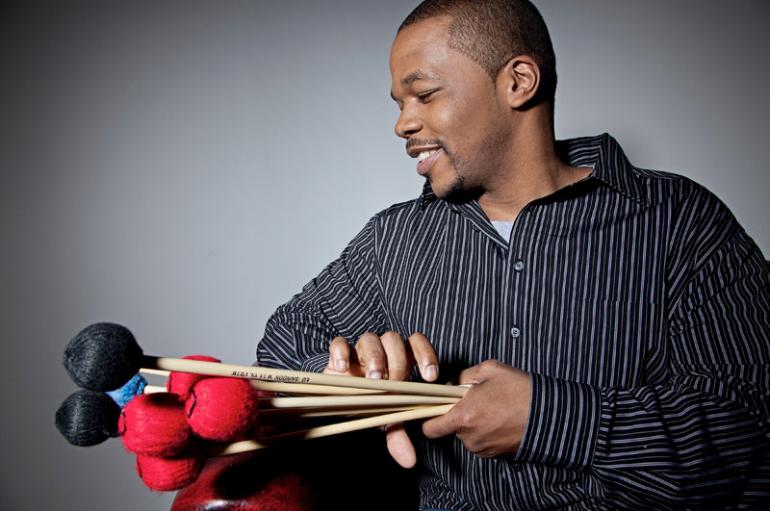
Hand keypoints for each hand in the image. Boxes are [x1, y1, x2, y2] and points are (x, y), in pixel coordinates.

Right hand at [323, 331, 438, 467]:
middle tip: (396, 383)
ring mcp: (360, 349)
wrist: (341, 399)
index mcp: (401, 358)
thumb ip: (398, 435)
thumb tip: (409, 461)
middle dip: (397, 361)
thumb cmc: (370, 403)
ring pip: (370, 339)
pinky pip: (338, 343)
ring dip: (374, 357)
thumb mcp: (385, 420)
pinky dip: (341, 352)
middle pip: (394, 340)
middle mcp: (383, 348)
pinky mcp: (337, 353)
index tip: (431, 378)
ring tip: (372, 378)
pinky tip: (342, 368)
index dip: (426, 356)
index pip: (417, 344)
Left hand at [422, 360, 531, 457]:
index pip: (430, 428)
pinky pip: (480, 442)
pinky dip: (485, 432)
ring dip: (473, 423)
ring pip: (466, 435)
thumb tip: (450, 384)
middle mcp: (470, 437)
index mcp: (464, 416)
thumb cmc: (520, 389)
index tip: (434, 408)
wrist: (551, 414)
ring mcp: (483, 448)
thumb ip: (462, 376)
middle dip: (458, 415)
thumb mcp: (489, 370)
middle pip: (450, 428)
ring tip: (492, 408)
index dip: (429, 418)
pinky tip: (499, 419)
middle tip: (475, 400)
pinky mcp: (495, 454)